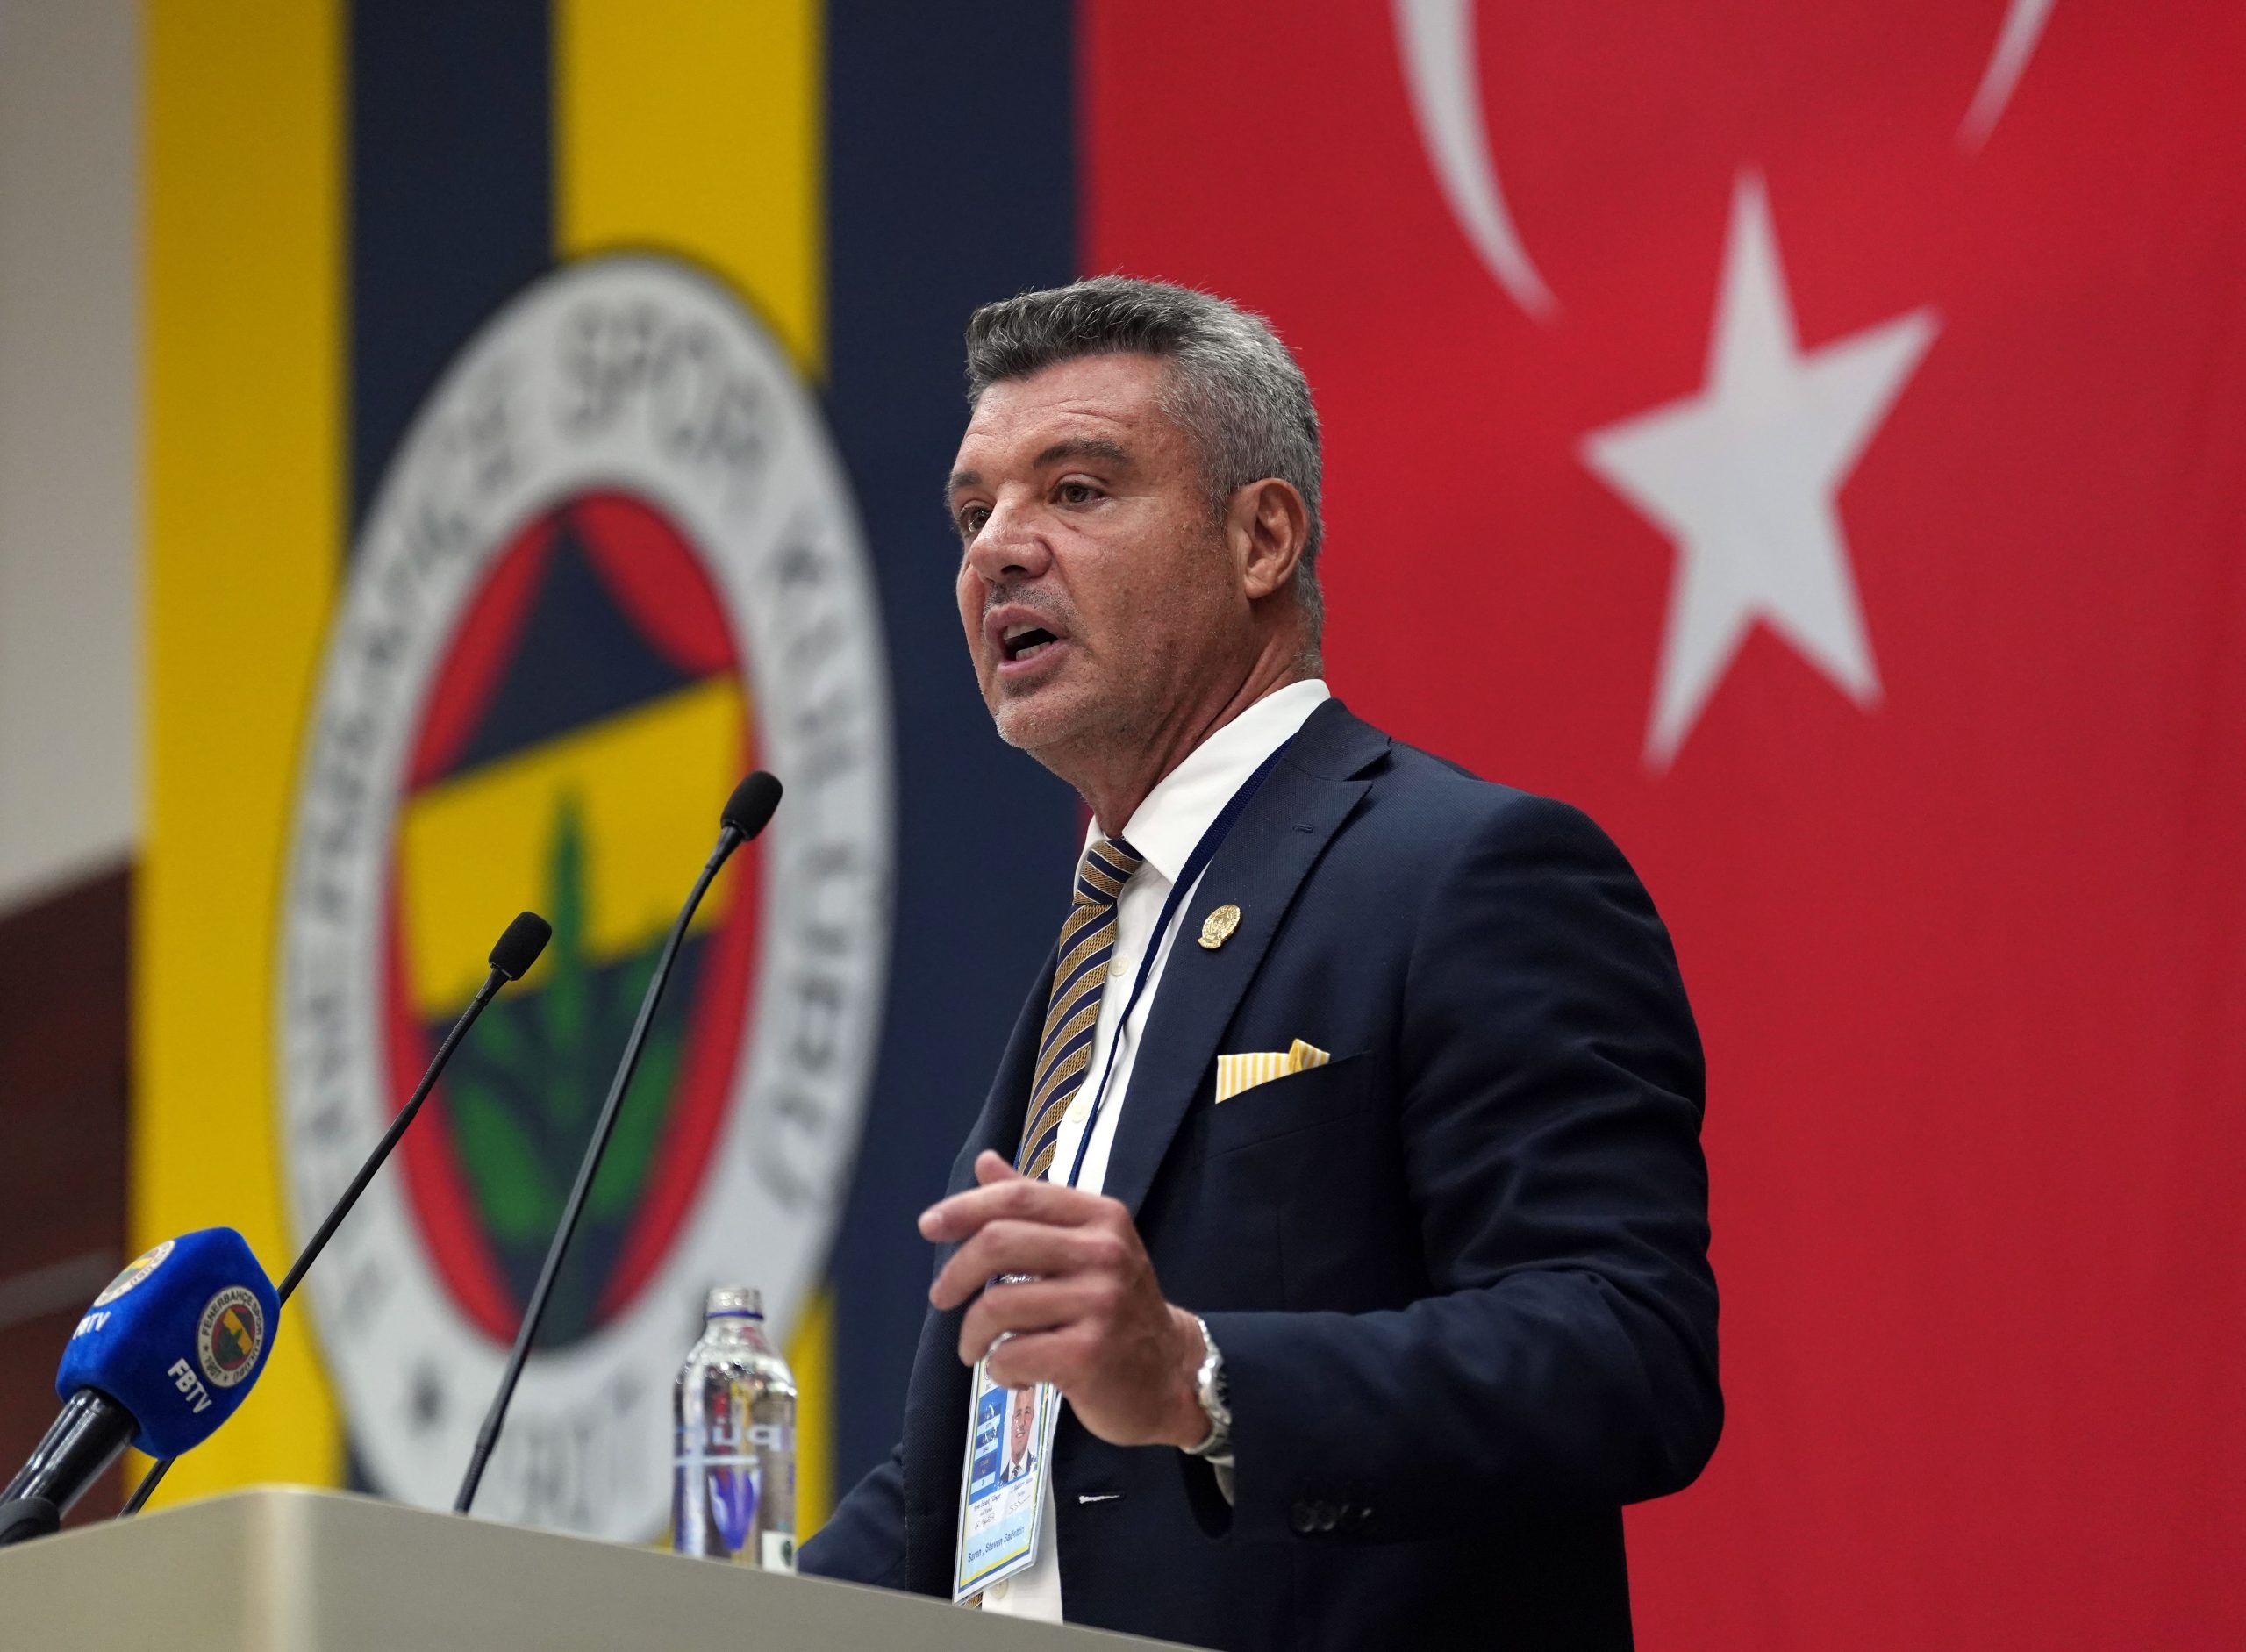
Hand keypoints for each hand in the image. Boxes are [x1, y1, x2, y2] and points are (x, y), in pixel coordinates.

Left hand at [921, 1151, 1207, 1449]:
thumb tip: (985, 1162)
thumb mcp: (1086, 1246)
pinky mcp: (1089, 1355)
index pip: (1019, 1197)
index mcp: (1101, 1218)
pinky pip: (1012, 1355)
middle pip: (999, 1242)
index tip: (929, 1226)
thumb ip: (1035, 1207)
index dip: (966, 1207)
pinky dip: (999, 1368)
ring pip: (998, 1306)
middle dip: (956, 1273)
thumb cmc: (1115, 1307)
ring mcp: (1100, 1303)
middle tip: (941, 1298)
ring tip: (979, 1348)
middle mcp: (1105, 1252)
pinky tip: (1014, 1373)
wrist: (1170, 1373)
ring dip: (973, 1334)